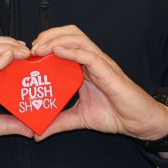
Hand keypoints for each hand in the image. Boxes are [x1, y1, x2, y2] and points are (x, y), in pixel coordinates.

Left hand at [29, 25, 167, 145]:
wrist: (139, 123)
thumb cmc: (115, 115)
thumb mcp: (79, 119)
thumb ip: (59, 122)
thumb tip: (37, 134)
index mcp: (84, 69)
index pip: (64, 44)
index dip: (45, 43)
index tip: (27, 54)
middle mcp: (92, 62)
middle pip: (70, 34)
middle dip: (48, 35)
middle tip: (31, 48)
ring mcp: (101, 64)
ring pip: (78, 38)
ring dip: (56, 39)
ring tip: (39, 48)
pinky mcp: (109, 71)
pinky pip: (89, 55)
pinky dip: (72, 51)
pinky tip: (57, 52)